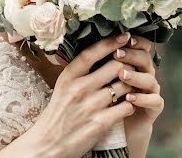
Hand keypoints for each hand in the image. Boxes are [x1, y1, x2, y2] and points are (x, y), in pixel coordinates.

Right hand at [28, 33, 136, 157]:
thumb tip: (98, 51)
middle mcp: (79, 88)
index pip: (92, 52)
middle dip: (127, 64)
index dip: (110, 42)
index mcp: (69, 76)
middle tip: (133, 63)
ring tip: (133, 83)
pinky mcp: (100, 124)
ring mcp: (90, 106)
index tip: (124, 36)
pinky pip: (125, 107)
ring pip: (123, 86)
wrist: (48, 145)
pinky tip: (129, 103)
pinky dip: (130, 103)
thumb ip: (79, 70)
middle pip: (114, 66)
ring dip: (131, 84)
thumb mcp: (62, 86)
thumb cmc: (58, 113)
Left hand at [112, 35, 163, 156]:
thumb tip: (89, 41)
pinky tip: (129, 98)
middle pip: (145, 58)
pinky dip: (143, 99)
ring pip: (150, 79)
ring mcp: (151, 90)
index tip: (123, 38)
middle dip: (131, 55)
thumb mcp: (100, 77)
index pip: (141, 45)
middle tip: (117, 54)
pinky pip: (154, 101)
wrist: (118, 127)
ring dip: (136, 76)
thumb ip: (101, 60)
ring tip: (122, 75)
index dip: (135, 41)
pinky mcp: (154, 108)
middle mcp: (145, 73)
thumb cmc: (106, 97)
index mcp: (135, 62)